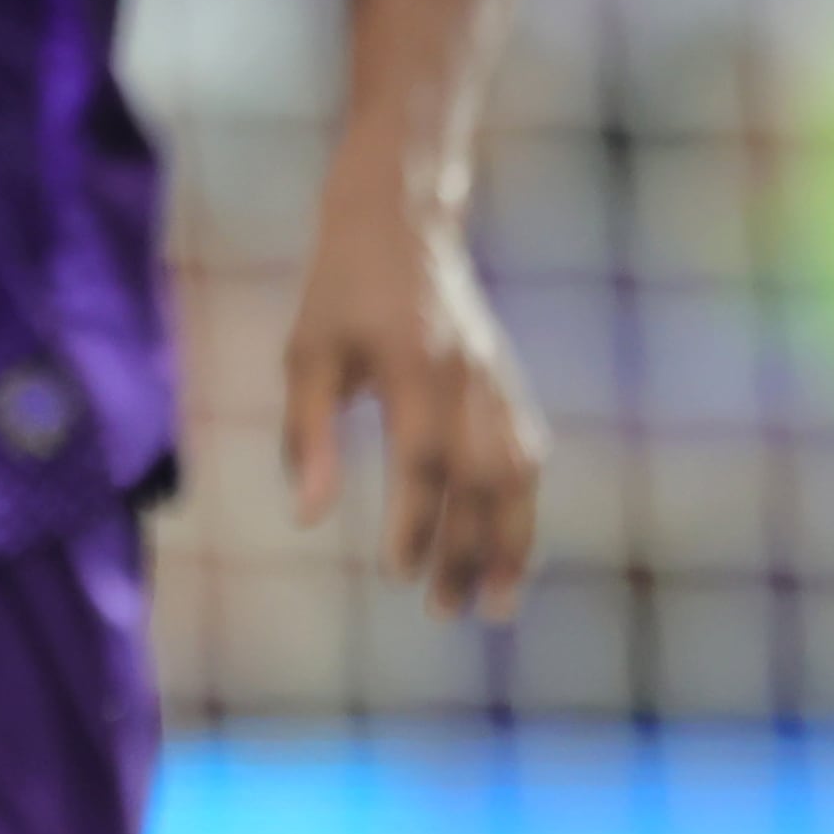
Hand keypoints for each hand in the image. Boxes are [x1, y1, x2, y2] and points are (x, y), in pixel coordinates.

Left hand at [283, 164, 544, 621]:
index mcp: (412, 368)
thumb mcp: (305, 354)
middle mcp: (467, 379)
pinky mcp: (509, 382)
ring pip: (518, 476)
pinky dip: (522, 506)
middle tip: (442, 610)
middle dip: (467, 553)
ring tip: (495, 603)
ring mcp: (497, 380)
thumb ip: (308, 436)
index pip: (422, 461)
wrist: (402, 222)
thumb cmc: (339, 292)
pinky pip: (528, 454)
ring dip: (510, 543)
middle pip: (480, 482)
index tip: (396, 574)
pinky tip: (511, 546)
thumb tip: (307, 518)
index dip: (414, 522)